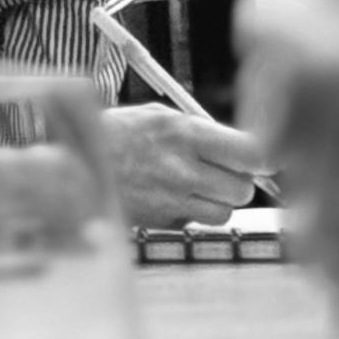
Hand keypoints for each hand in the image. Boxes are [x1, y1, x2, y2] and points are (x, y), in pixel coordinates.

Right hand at [100, 104, 267, 225]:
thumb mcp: (158, 116)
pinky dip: (194, 213)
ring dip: (218, 201)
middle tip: (220, 171)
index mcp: (184, 133)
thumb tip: (245, 150)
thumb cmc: (118, 133)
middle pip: (243, 189)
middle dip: (237, 181)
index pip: (251, 153)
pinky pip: (198, 222)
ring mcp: (172, 200)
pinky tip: (172, 196)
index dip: (265, 158)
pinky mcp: (163, 222)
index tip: (263, 159)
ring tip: (194, 185)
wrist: (73, 162)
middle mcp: (182, 169)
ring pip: (226, 211)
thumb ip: (202, 131)